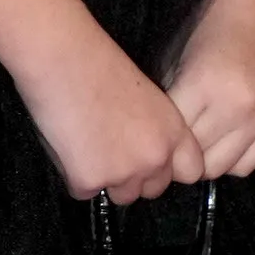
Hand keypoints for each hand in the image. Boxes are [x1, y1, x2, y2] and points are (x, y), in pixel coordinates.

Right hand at [23, 36, 205, 203]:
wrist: (63, 58)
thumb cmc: (97, 65)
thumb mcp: (146, 97)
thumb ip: (153, 130)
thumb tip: (143, 155)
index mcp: (174, 131)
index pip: (191, 171)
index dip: (169, 168)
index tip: (151, 160)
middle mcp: (156, 156)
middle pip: (152, 190)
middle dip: (133, 178)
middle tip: (108, 148)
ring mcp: (124, 172)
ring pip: (120, 196)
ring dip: (105, 179)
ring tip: (86, 143)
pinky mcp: (90, 180)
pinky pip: (82, 191)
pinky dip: (73, 175)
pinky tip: (67, 143)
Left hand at [166, 0, 254, 180]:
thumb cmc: (210, 28)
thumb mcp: (176, 59)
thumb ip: (169, 103)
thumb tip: (159, 140)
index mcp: (203, 85)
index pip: (174, 139)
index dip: (161, 144)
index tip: (155, 142)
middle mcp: (236, 106)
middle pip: (196, 161)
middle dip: (180, 159)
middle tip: (174, 149)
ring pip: (220, 168)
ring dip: (204, 163)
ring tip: (197, 148)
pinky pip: (248, 165)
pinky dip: (231, 161)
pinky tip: (222, 144)